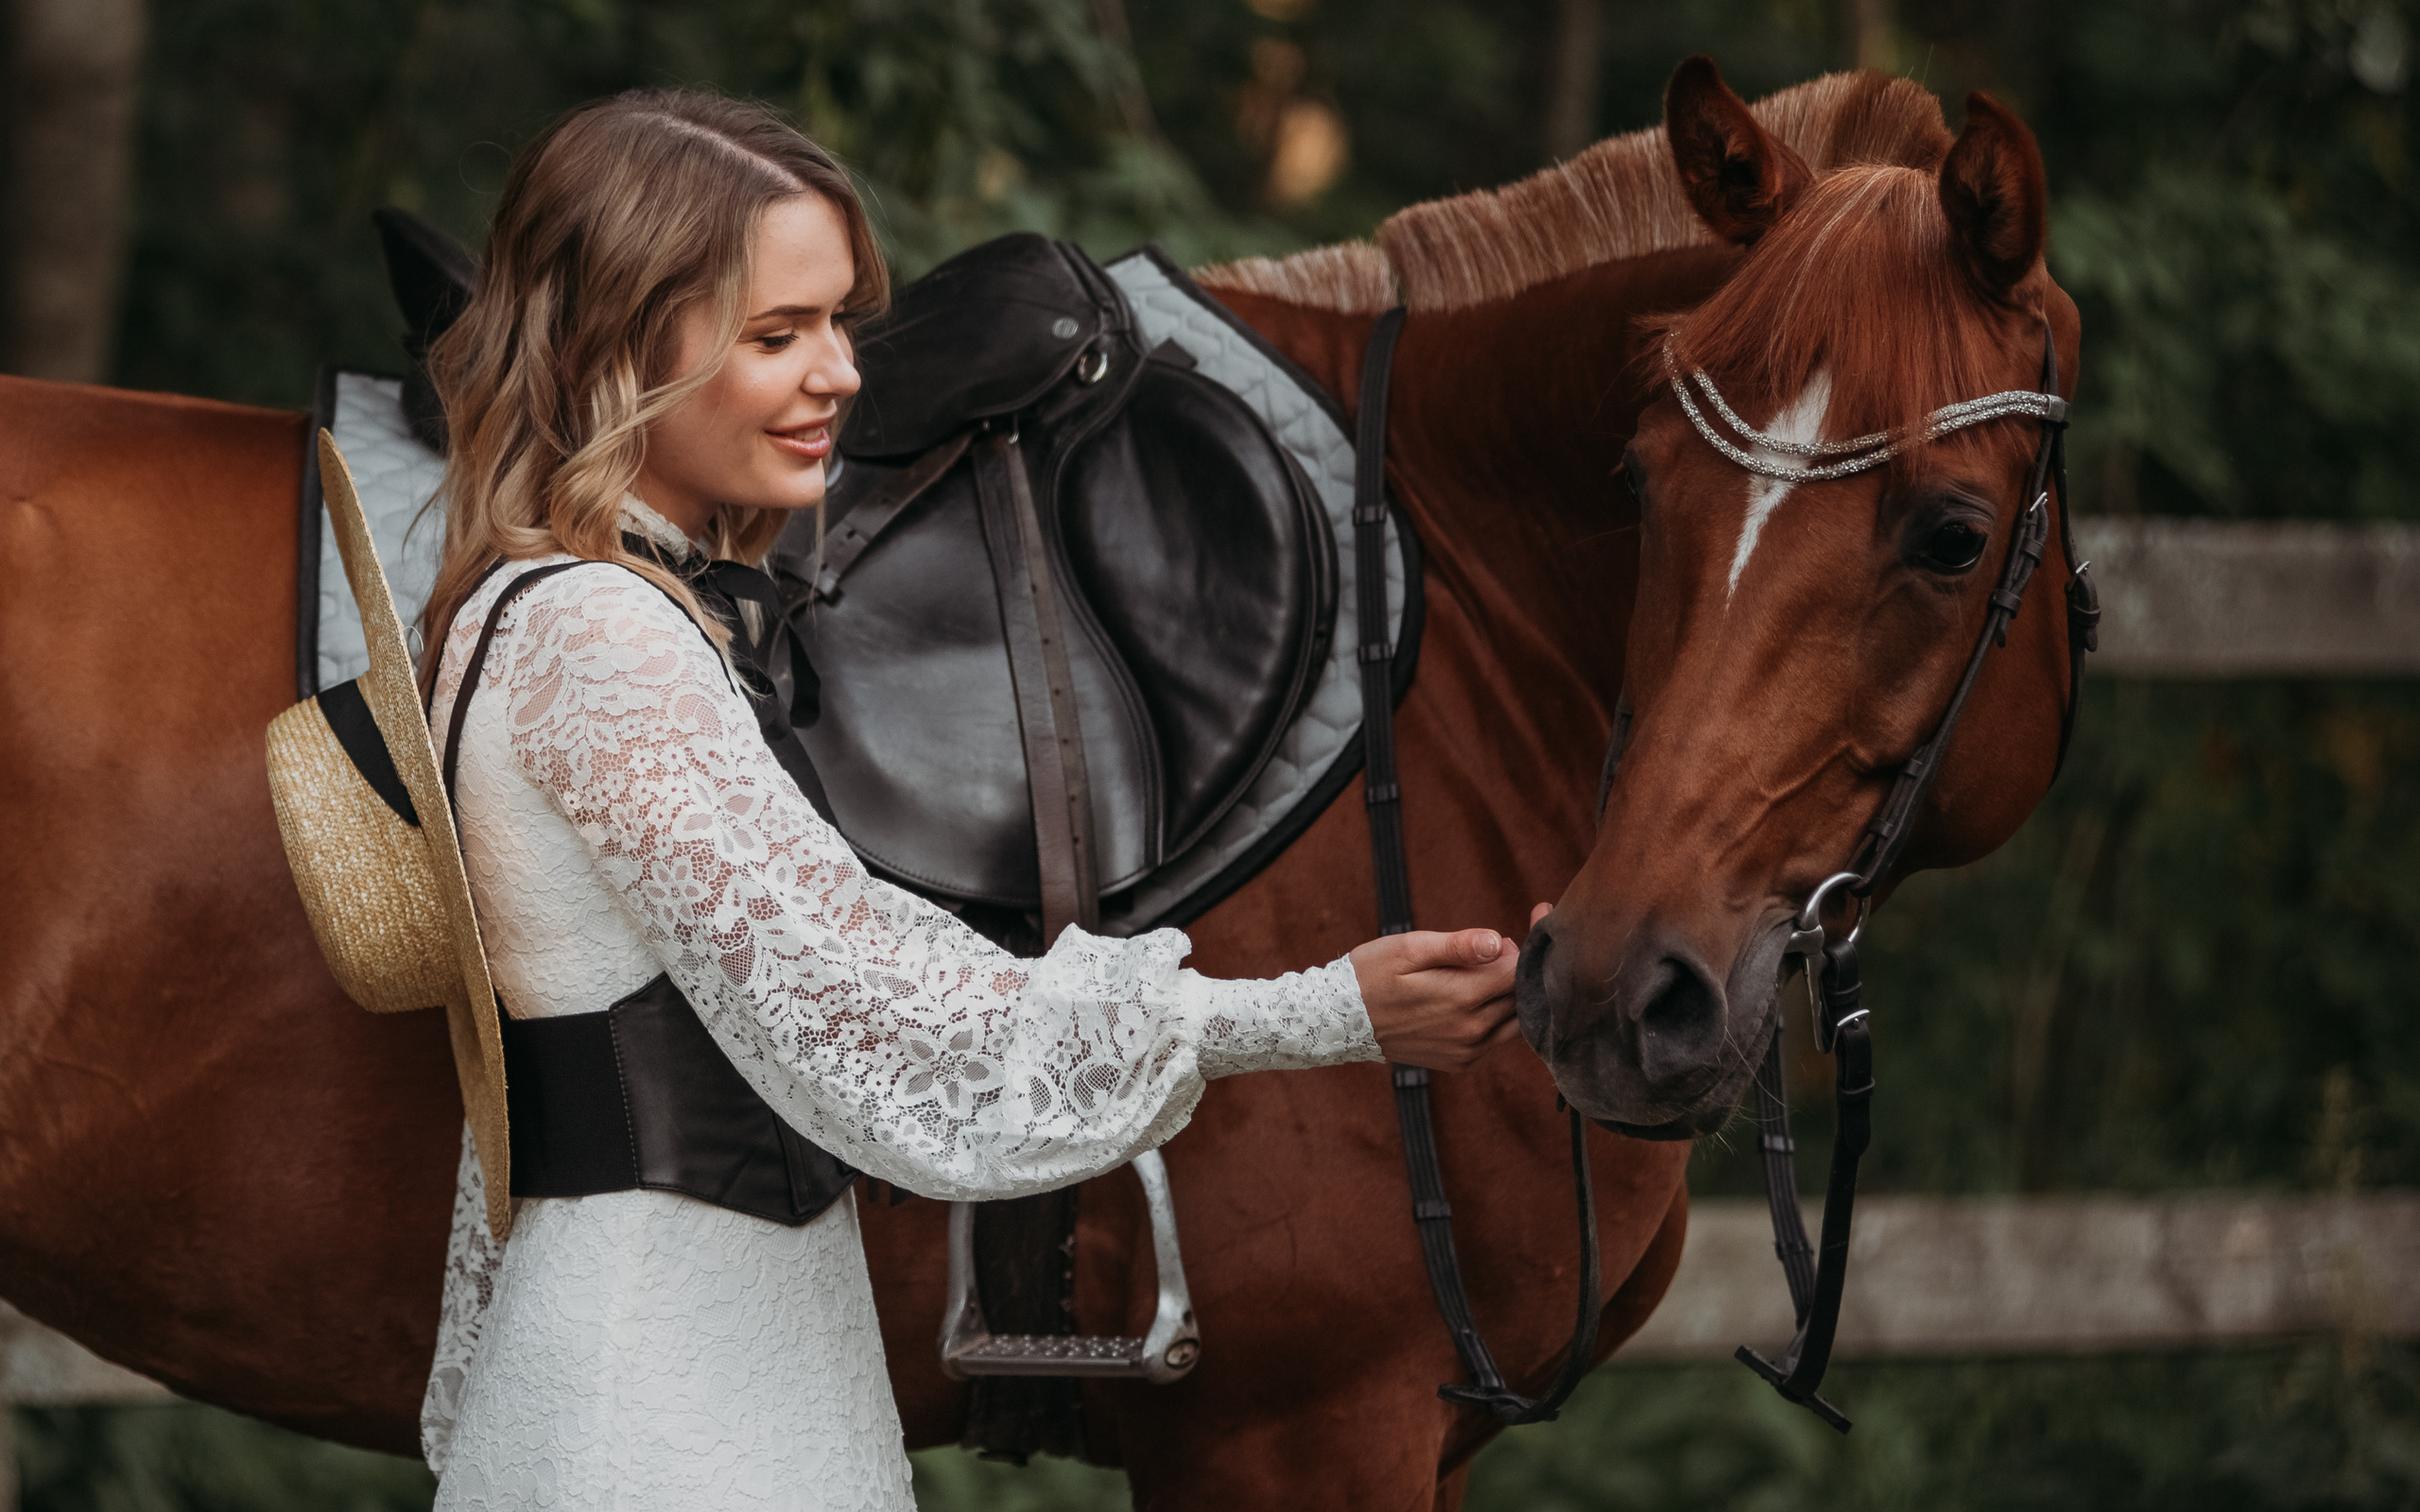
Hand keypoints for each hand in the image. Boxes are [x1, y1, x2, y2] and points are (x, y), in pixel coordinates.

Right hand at [1349, 926, 1522, 1070]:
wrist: (1342, 1021)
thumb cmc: (1374, 973)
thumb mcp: (1410, 948)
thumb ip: (1458, 945)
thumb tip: (1498, 941)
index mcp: (1462, 997)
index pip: (1518, 971)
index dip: (1521, 947)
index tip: (1513, 932)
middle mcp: (1472, 1030)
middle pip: (1520, 995)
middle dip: (1516, 969)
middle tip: (1491, 951)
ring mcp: (1468, 1051)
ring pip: (1515, 1020)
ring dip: (1510, 995)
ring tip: (1482, 974)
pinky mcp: (1462, 1063)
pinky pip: (1498, 1039)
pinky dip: (1498, 1018)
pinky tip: (1473, 1000)